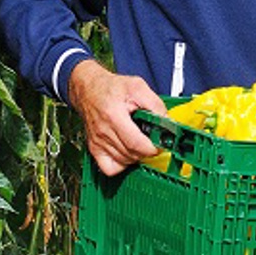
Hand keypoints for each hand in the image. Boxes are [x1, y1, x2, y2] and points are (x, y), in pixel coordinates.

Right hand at [68, 61, 166, 176]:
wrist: (88, 88)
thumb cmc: (111, 88)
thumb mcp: (138, 86)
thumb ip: (155, 104)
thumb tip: (167, 122)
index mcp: (114, 116)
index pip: (137, 144)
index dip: (153, 148)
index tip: (160, 143)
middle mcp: (103, 131)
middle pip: (132, 155)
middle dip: (147, 150)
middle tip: (151, 139)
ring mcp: (97, 142)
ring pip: (124, 161)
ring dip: (136, 155)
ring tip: (138, 140)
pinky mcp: (94, 148)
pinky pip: (110, 168)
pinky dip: (122, 164)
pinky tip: (126, 151)